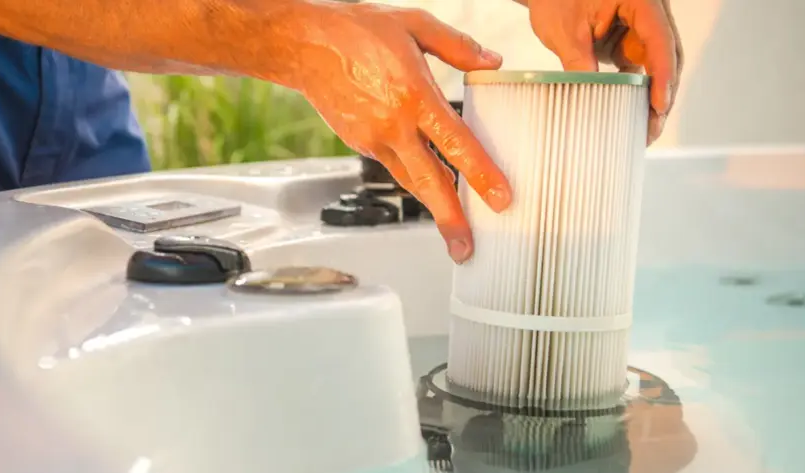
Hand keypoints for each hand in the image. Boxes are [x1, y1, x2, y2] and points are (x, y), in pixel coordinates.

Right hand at [283, 2, 512, 262]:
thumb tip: (492, 62)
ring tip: (452, 230)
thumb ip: (457, 46)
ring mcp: (373, 139)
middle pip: (429, 182)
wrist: (303, 44)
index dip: (481, 175)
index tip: (500, 200)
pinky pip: (393, 165)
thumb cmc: (355, 30)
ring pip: (410, 180)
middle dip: (449, 219)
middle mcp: (393, 125)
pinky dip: (412, 176)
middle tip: (465, 249)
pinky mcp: (359, 144)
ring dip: (433, 206)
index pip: (456, 144)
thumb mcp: (413, 24)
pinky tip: (426, 181)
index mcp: (414, 96)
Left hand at [524, 0, 682, 144]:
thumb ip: (579, 62)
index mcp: (640, 0)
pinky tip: (635, 116)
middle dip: (662, 93)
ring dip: (652, 96)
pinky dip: (639, 92)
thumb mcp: (565, 32)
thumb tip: (589, 102)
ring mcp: (640, 29)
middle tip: (652, 128)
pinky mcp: (629, 43)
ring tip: (646, 129)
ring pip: (657, 65)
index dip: (662, 74)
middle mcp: (648, 13)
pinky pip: (641, 69)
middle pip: (666, 55)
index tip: (658, 105)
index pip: (659, 38)